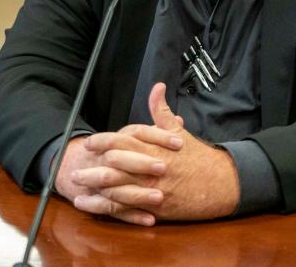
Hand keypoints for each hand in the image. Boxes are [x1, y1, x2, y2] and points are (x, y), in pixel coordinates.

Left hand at [72, 83, 239, 223]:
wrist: (221, 183)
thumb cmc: (199, 158)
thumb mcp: (179, 132)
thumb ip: (162, 111)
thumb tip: (157, 87)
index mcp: (154, 147)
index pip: (122, 140)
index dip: (102, 141)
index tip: (90, 143)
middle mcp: (149, 167)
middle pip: (113, 165)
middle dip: (92, 166)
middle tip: (74, 168)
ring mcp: (151, 188)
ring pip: (115, 188)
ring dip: (93, 187)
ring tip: (75, 187)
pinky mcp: (154, 207)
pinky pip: (124, 208)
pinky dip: (104, 206)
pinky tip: (89, 205)